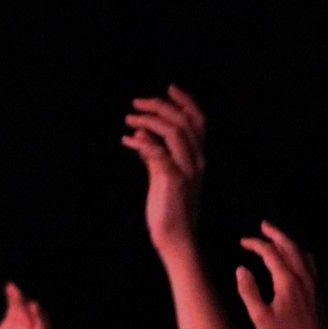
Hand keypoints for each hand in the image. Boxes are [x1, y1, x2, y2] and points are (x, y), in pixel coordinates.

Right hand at [0, 283, 48, 328]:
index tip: (35, 308)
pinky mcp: (12, 324)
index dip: (41, 319)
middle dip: (32, 310)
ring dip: (20, 301)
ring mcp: (24, 328)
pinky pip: (14, 309)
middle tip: (28, 303)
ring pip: (24, 311)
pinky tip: (10, 288)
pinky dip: (13, 299)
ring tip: (13, 289)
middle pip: (35, 319)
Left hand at [122, 84, 206, 250]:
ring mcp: (186, 171)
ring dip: (149, 120)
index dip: (186, 102)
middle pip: (184, 121)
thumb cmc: (169, 210)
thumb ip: (154, 155)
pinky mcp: (173, 181)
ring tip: (129, 118)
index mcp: (197, 159)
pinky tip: (129, 140)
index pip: (198, 122)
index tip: (170, 88)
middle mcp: (196, 161)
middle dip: (161, 106)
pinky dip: (144, 142)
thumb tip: (140, 133)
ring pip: (173, 132)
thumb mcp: (162, 177)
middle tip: (137, 103)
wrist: (176, 239)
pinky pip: (159, 153)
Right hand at [235, 221, 327, 328]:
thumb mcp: (259, 319)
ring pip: (303, 254)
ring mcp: (314, 286)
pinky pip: (310, 265)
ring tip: (279, 239)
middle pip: (291, 247)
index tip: (243, 241)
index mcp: (288, 282)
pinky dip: (300, 255)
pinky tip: (296, 261)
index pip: (271, 254)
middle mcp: (304, 280)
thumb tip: (241, 269)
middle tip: (264, 225)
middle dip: (276, 234)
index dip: (256, 244)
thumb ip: (249, 291)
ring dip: (289, 243)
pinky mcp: (318, 295)